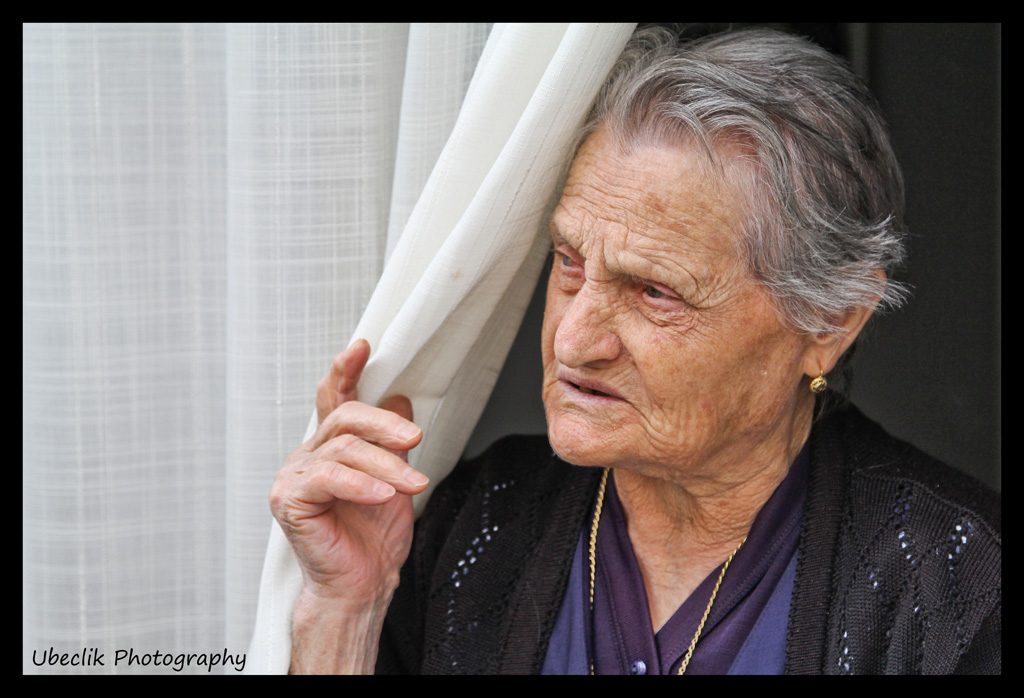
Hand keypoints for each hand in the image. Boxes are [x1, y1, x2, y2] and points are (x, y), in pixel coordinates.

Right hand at [270, 339, 427, 604]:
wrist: (362, 584)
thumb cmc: (372, 538)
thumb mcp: (395, 478)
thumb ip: (393, 441)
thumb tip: (402, 399)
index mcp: (328, 447)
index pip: (333, 398)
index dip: (346, 370)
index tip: (363, 347)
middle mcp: (307, 456)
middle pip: (345, 417)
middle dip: (384, 425)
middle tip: (415, 436)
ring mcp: (293, 476)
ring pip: (344, 450)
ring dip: (387, 465)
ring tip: (415, 484)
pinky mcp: (289, 500)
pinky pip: (329, 479)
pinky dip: (362, 485)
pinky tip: (386, 496)